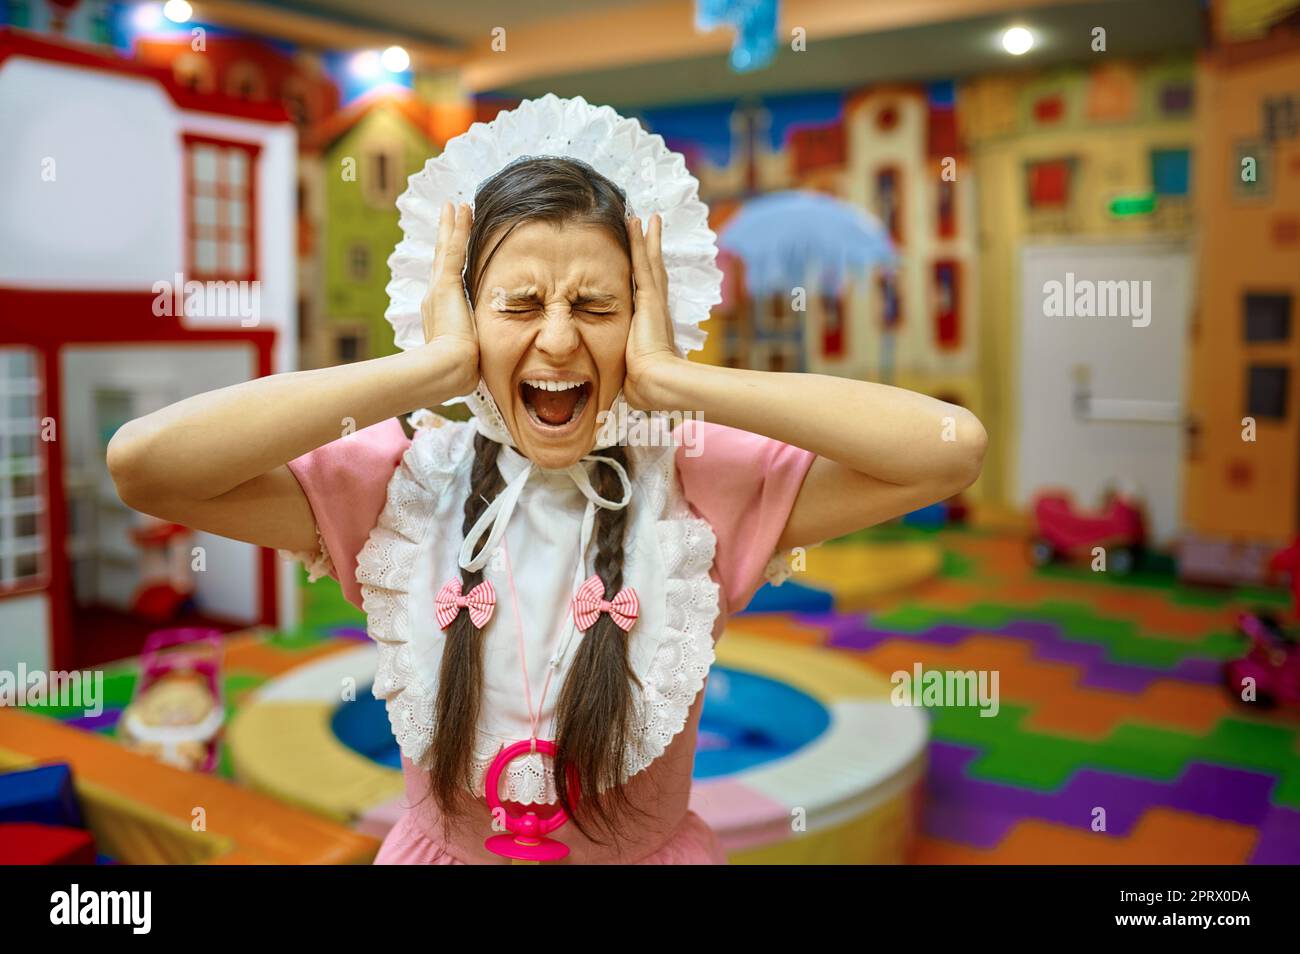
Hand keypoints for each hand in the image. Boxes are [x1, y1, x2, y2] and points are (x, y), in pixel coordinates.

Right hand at [421, 201, 478, 394]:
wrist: (449, 370)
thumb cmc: (460, 370)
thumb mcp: (469, 353)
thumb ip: (474, 346)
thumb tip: (483, 358)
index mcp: (440, 313)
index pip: (447, 281)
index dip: (449, 263)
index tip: (451, 248)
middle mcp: (434, 298)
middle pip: (441, 259)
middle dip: (444, 237)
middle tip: (447, 215)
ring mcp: (439, 289)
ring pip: (446, 249)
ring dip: (451, 226)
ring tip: (455, 205)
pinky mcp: (446, 285)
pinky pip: (454, 248)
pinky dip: (458, 227)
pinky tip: (462, 207)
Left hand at [624, 213, 683, 410]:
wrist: (656, 383)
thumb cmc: (644, 386)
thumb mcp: (629, 372)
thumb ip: (622, 371)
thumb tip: (611, 394)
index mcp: (650, 324)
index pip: (646, 293)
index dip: (644, 274)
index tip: (642, 259)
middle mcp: (654, 309)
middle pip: (652, 271)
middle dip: (649, 250)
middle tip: (649, 226)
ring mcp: (653, 302)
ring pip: (648, 262)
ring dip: (646, 239)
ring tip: (645, 216)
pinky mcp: (649, 298)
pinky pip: (643, 262)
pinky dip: (641, 241)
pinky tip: (638, 221)